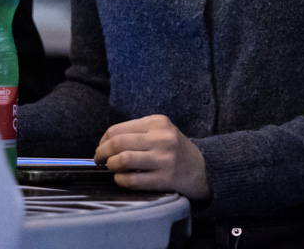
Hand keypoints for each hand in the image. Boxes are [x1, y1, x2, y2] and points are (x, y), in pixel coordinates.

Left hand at [94, 114, 210, 200]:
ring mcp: (165, 159)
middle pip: (118, 143)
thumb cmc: (175, 150)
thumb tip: (105, 143)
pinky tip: (121, 179)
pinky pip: (134, 180)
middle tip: (100, 160)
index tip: (100, 148)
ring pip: (124, 160)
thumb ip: (137, 132)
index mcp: (157, 122)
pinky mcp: (166, 178)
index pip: (118, 129)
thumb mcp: (161, 131)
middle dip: (102, 153)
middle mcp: (162, 138)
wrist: (203, 168)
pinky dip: (121, 180)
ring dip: (111, 166)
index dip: (103, 140)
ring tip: (112, 168)